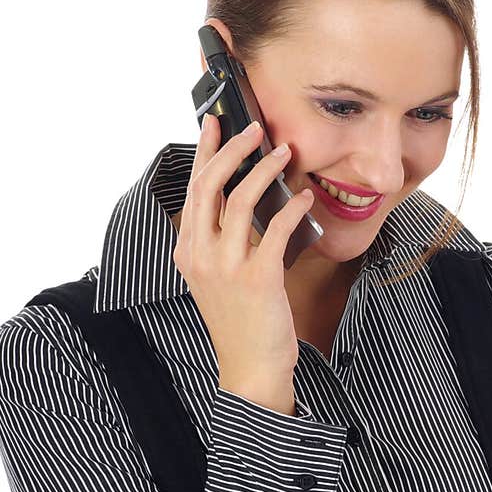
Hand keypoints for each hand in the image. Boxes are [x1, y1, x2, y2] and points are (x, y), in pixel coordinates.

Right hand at [172, 114, 314, 386]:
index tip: (216, 123)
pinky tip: (304, 199)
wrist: (251, 368)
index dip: (205, 152)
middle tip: (255, 129)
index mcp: (187, 252)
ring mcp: (226, 266)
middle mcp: (200, 255)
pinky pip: (275, 229)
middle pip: (210, 185)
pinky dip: (291, 208)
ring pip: (240, 200)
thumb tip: (247, 201)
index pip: (193, 190)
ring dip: (265, 171)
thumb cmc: (242, 323)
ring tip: (285, 154)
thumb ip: (223, 243)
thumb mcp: (218, 279)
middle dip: (233, 149)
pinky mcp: (257, 278)